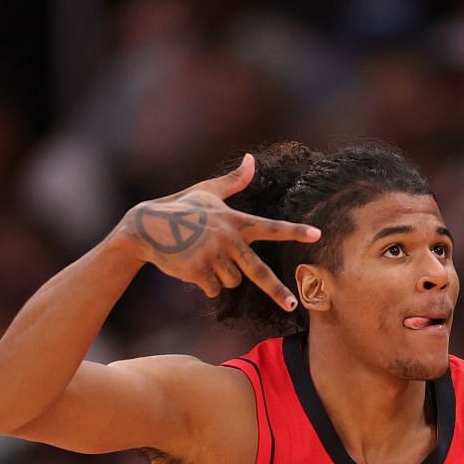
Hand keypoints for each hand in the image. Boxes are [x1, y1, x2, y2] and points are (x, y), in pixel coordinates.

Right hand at [118, 154, 321, 309]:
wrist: (147, 227)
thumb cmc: (181, 209)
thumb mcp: (208, 191)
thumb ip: (234, 181)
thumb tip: (252, 158)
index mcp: (235, 221)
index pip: (271, 227)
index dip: (294, 231)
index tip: (317, 235)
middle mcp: (227, 238)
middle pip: (258, 271)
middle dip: (277, 290)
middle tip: (292, 304)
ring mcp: (212, 256)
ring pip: (232, 282)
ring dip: (221, 276)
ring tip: (203, 257)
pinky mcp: (198, 271)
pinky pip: (213, 289)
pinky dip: (205, 284)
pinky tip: (191, 267)